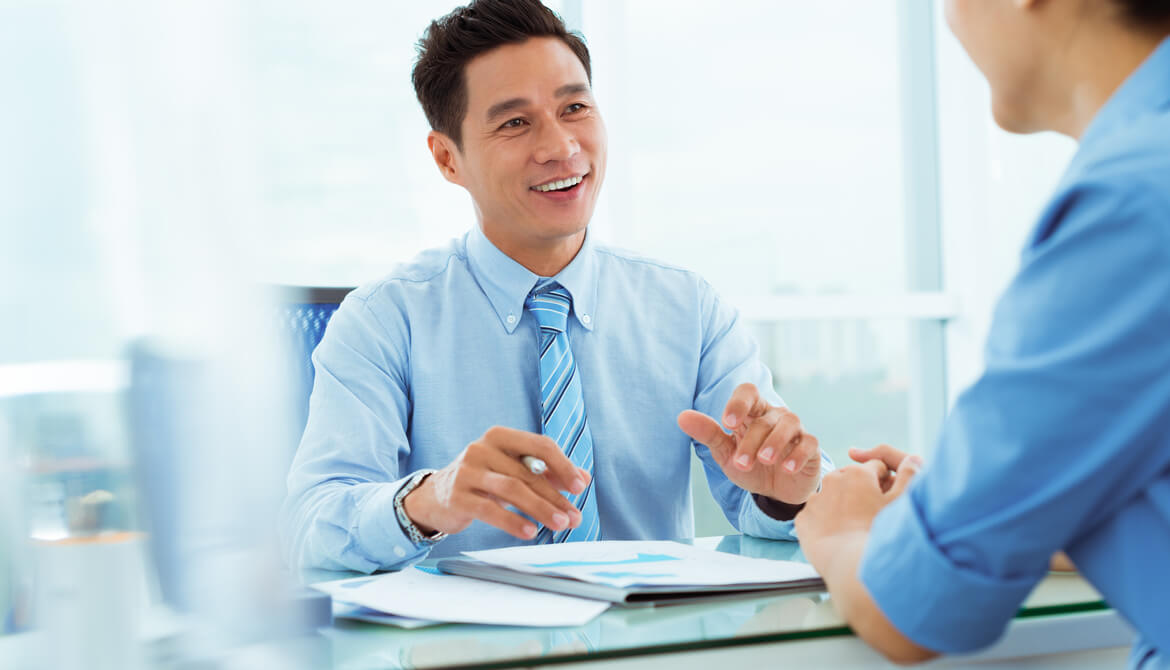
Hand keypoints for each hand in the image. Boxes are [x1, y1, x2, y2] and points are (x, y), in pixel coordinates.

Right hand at [403, 426, 589, 539]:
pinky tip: (530, 532)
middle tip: (574, 517)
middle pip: (528, 473)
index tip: (579, 487)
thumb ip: (547, 472)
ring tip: (560, 525)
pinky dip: (513, 521)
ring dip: (540, 509)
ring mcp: (467, 472)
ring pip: (512, 489)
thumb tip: (582, 478)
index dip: (563, 466)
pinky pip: (490, 509)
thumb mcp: (513, 470)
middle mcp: (481, 448)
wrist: (436, 496)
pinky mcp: (457, 496)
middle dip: (555, 497)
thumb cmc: (483, 481)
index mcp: (500, 436)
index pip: (539, 445)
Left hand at [677, 383, 821, 504]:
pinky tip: (787, 468)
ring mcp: (796, 430)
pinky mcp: (812, 448)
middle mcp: (775, 416)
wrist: (776, 492)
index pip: (748, 392)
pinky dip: (798, 454)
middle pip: (764, 417)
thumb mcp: (726, 453)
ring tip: (763, 460)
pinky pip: (809, 443)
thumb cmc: (750, 465)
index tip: (727, 423)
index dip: (738, 403)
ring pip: (789, 424)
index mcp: (753, 412)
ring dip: (774, 442)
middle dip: (750, 441)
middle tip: (741, 462)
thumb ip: (708, 434)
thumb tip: (681, 417)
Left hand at [794, 448, 921, 576]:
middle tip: (870, 513)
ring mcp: (815, 499)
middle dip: (861, 490)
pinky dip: (825, 521)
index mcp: (858, 473)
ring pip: (832, 496)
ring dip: (842, 504)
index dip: (885, 481)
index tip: (887, 496)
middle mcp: (832, 480)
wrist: (849, 564)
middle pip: (851, 479)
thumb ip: (909, 475)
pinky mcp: (803, 518)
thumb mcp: (901, 502)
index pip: (877, 467)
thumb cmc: (879, 533)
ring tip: (853, 526)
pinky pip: (817, 515)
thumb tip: (913, 457)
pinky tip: (837, 535)